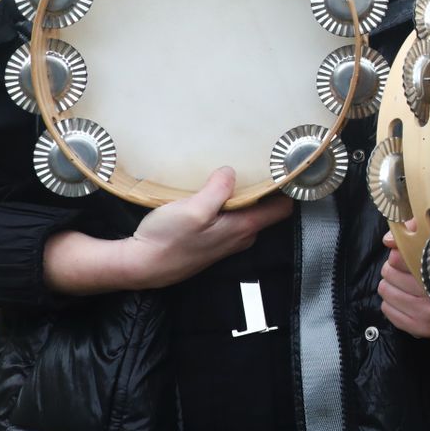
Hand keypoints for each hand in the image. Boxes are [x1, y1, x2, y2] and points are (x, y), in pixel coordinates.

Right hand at [43, 167, 292, 293]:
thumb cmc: (167, 240)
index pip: (282, 208)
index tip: (283, 167)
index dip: (286, 188)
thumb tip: (231, 172)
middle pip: (266, 209)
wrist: (143, 266)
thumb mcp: (193, 209)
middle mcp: (242, 237)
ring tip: (232, 176)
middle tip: (255, 164)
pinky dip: (227, 205)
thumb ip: (217, 190)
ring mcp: (228, 241)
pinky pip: (230, 219)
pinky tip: (212, 194)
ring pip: (247, 213)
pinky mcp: (213, 242)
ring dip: (243, 196)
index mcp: (245, 228)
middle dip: (264, 189)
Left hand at [377, 245, 429, 337]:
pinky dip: (392, 303)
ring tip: (406, 285)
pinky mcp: (423, 329)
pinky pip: (387, 310)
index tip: (407, 254)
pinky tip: (406, 299)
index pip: (400, 257)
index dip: (398, 253)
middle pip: (389, 273)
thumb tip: (388, 241)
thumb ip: (413, 228)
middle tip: (407, 271)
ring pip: (386, 291)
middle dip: (393, 269)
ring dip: (391, 286)